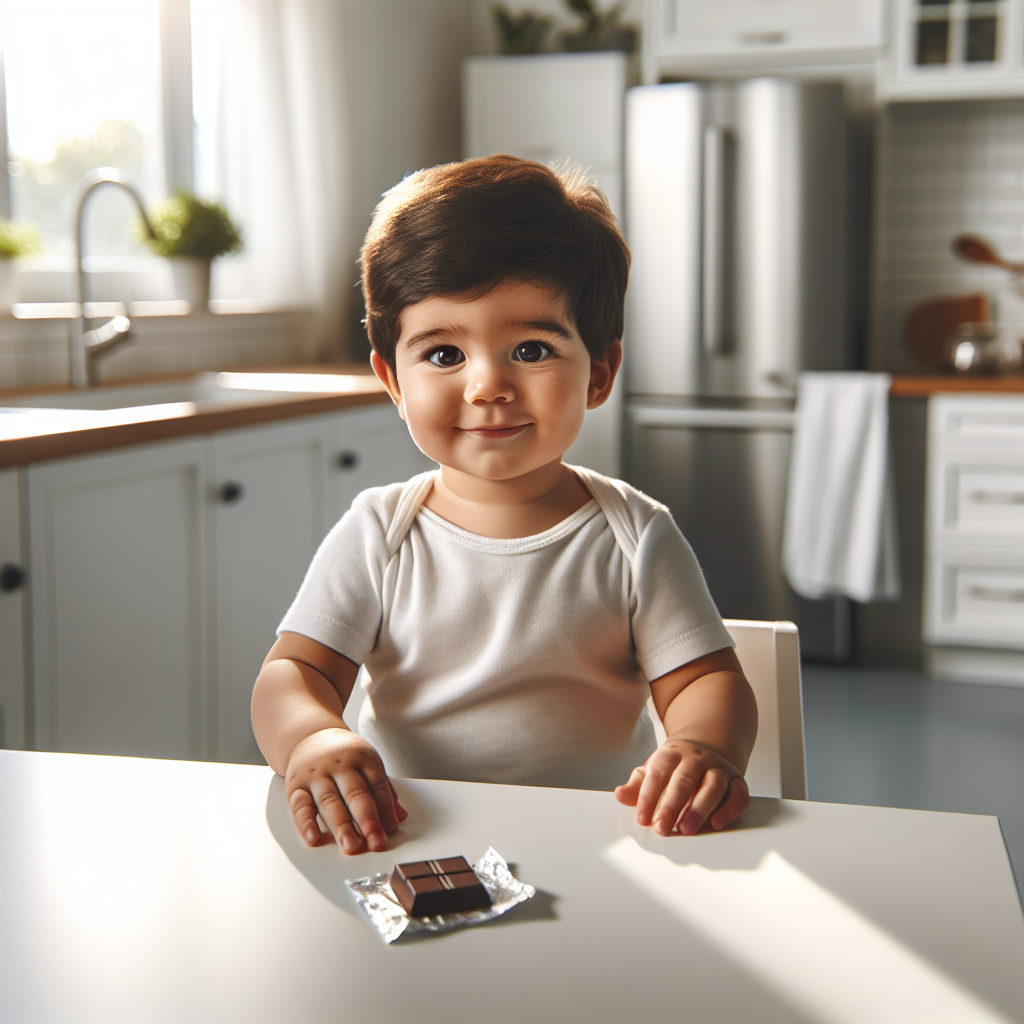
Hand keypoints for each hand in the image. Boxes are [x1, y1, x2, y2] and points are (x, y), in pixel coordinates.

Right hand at [285, 728, 407, 853]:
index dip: (386, 809)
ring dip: (341, 826)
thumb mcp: (367, 763)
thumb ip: (383, 789)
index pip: (377, 785)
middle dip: (367, 819)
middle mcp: (339, 765)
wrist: (310, 736)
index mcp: (362, 757)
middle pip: (355, 793)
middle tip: (375, 842)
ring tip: (351, 845)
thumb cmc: (344, 755)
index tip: (391, 830)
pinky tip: (313, 838)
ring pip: (329, 801)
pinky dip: (306, 823)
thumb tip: (399, 816)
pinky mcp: (295, 786)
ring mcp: (316, 775)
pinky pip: (300, 805)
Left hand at [614, 737, 748, 835]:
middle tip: (661, 828)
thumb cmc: (676, 765)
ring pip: (713, 785)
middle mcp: (697, 758)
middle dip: (672, 805)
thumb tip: (619, 795)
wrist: (708, 745)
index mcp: (672, 753)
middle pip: (685, 780)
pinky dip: (730, 809)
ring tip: (686, 829)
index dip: (649, 796)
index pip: (659, 772)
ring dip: (700, 808)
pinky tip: (717, 823)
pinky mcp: (737, 780)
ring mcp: (719, 768)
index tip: (642, 818)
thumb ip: (637, 785)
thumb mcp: (654, 768)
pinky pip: (738, 794)